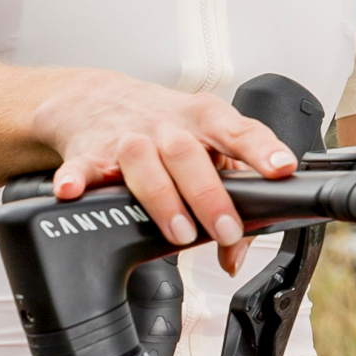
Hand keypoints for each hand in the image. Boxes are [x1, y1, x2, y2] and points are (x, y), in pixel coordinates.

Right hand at [29, 72, 296, 251]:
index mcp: (205, 119)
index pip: (238, 130)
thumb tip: (235, 256)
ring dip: (162, 197)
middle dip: (209, 194)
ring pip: (141, 160)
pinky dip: (76, 178)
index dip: (262, 150)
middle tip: (227, 230)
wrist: (98, 99)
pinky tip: (74, 191)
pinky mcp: (90, 153)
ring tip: (179, 232)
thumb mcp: (205, 150)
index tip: (281, 169)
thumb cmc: (165, 129)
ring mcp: (127, 138)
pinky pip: (81, 166)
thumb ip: (229, 200)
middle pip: (188, 153)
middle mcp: (166, 126)